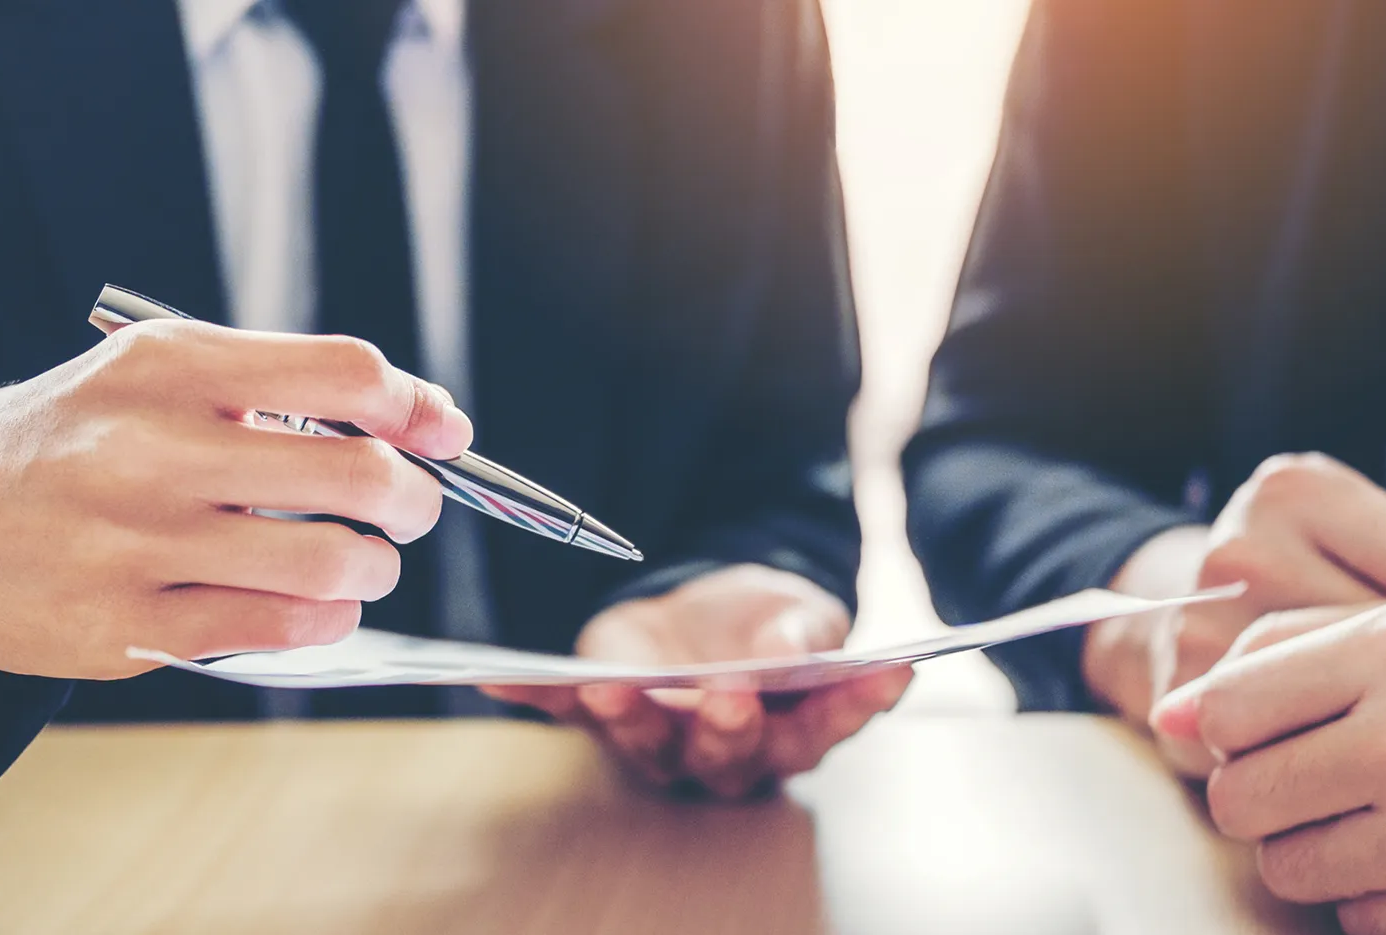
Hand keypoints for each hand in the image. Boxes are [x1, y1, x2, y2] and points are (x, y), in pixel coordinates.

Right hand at [0, 318, 470, 678]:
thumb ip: (283, 386)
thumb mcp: (156, 374)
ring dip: (375, 567)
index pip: (343, 371)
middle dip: (415, 500)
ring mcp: (137, 544)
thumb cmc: (71, 439)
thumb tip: (431, 418)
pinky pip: (278, 630)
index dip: (417, 405)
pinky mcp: (125, 629)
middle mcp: (153, 449)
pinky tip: (318, 605)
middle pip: (358, 474)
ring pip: (330, 563)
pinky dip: (327, 619)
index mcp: (170, 366)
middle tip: (410, 509)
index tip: (442, 432)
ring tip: (362, 561)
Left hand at [484, 565, 909, 798]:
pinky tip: (498, 679)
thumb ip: (804, 631)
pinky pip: (564, 710)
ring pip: (650, 746)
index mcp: (791, 727)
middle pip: (732, 755)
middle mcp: (727, 749)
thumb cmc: (765, 624)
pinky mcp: (605, 710)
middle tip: (731, 696)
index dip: (854, 706)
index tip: (887, 674)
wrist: (707, 610)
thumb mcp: (795, 611)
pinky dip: (532, 695)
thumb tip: (794, 645)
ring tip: (619, 693)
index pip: (827, 725)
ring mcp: (663, 735)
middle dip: (730, 727)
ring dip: (633, 722)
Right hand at [1083, 453, 1385, 775]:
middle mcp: (1240, 545)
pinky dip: (1326, 762)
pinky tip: (1347, 756)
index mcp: (1298, 489)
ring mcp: (1200, 623)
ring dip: (1380, 732)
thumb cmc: (1330, 574)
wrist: (1188, 614)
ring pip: (1338, 706)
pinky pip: (1286, 751)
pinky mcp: (1180, 697)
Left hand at [1154, 599, 1385, 934]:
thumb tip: (1174, 709)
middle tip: (1315, 783)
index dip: (1226, 725)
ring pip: (1288, 867)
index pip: (1229, 701)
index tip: (1257, 733)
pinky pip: (1362, 921)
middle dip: (1262, 795)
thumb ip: (1296, 648)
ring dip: (1319, 850)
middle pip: (1239, 795)